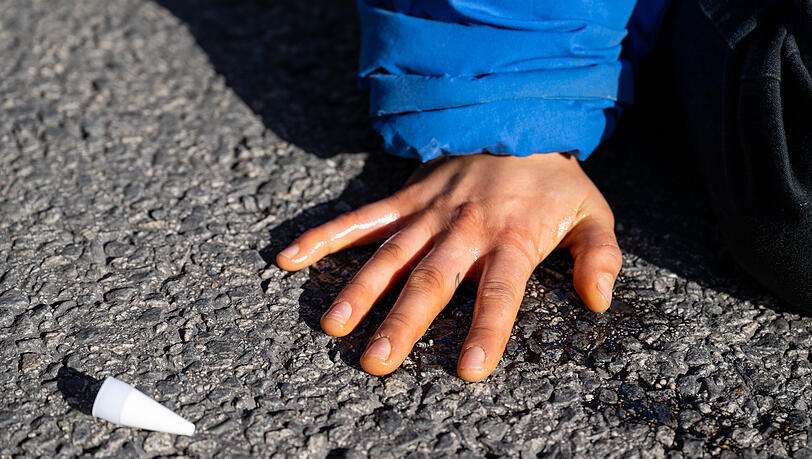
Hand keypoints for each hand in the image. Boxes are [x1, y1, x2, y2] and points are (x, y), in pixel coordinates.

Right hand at [276, 153, 620, 380]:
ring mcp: (428, 213)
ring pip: (389, 254)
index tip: (467, 371)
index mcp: (511, 240)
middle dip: (403, 322)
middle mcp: (464, 230)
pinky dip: (324, 236)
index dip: (486, 330)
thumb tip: (598, 301)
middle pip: (431, 280)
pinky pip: (360, 218)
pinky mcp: (405, 199)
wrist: (516, 120)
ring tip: (334, 324)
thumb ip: (599, 256)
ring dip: (359, 289)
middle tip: (376, 362)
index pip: (499, 293)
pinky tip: (291, 259)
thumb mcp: (592, 213)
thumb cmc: (552, 181)